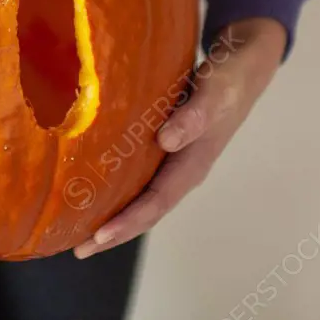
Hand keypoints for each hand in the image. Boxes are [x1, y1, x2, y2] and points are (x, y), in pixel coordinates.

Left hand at [73, 17, 286, 258]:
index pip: (155, 203)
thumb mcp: (213, 95)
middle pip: (144, 210)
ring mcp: (173, 161)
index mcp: (192, 166)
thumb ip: (193, 117)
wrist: (241, 68)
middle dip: (113, 232)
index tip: (98, 237)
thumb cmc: (227, 83)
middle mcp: (181, 170)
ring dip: (112, 214)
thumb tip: (166, 141)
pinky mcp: (164, 147)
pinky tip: (94, 187)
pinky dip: (115, 187)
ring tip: (78, 228)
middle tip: (78, 250)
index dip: (127, 222)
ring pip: (139, 196)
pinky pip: (137, 175)